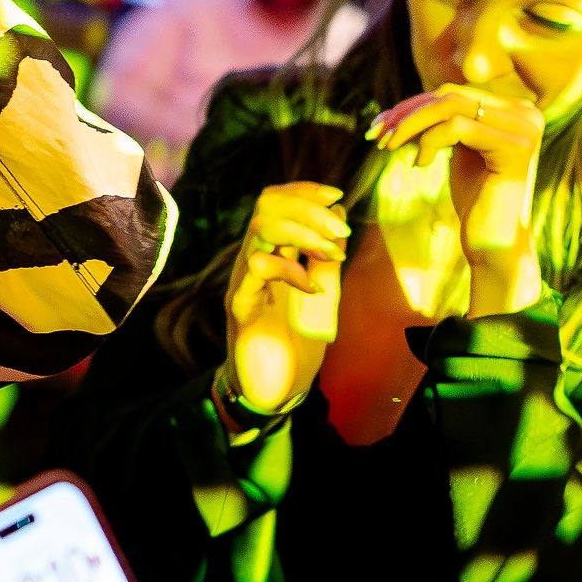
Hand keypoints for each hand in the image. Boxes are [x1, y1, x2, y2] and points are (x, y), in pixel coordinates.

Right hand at [223, 182, 346, 413]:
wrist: (278, 390)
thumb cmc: (297, 343)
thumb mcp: (323, 293)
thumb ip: (326, 256)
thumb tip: (336, 213)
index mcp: (271, 253)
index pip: (275, 201)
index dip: (303, 191)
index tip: (336, 196)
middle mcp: (252, 260)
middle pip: (267, 206)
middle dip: (309, 209)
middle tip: (341, 233)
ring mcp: (243, 281)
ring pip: (261, 229)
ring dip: (304, 233)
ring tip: (332, 255)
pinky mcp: (240, 305)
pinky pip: (258, 268)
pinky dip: (292, 270)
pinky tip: (312, 289)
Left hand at [365, 85, 544, 318]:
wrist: (494, 244)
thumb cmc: (475, 200)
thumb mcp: (460, 151)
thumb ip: (448, 122)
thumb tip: (408, 103)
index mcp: (515, 110)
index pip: (453, 94)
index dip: (412, 106)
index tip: (380, 125)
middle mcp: (526, 113)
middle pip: (450, 96)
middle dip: (406, 113)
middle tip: (376, 134)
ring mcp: (525, 128)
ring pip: (450, 107)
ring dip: (410, 125)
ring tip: (390, 147)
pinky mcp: (516, 147)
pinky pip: (457, 127)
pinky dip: (429, 142)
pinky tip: (420, 165)